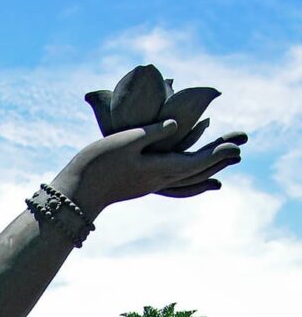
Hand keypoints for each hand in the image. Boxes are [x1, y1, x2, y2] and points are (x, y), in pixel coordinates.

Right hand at [54, 121, 246, 216]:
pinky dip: (187, 178)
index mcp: (158, 169)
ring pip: (185, 179)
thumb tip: (176, 124)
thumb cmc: (98, 165)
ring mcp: (149, 184)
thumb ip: (151, 133)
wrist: (77, 192)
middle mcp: (159, 180)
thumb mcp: (124, 142)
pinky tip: (184, 171)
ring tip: (219, 164)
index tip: (236, 146)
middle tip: (238, 150)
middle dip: (217, 161)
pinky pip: (173, 181)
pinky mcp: (140, 183)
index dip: (217, 154)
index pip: (196, 162)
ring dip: (205, 171)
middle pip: (195, 172)